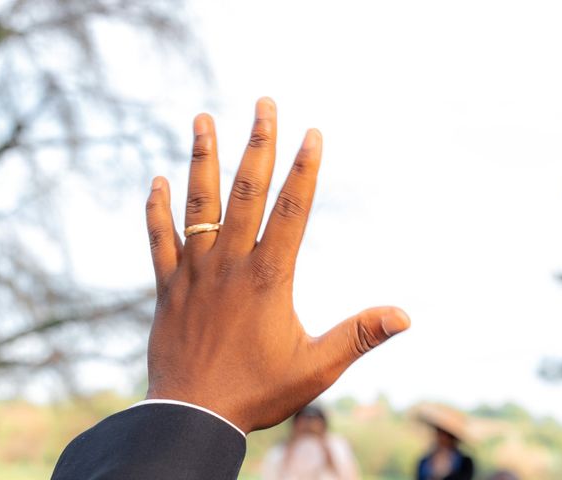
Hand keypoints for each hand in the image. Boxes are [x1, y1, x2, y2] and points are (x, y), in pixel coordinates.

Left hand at [144, 97, 409, 432]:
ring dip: (202, 158)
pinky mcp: (168, 286)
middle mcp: (230, 264)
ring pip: (198, 204)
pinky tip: (157, 179)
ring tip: (203, 118)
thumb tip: (404, 315)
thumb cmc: (257, 393)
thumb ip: (359, 336)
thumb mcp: (317, 367)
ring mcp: (195, 271)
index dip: (304, 169)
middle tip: (263, 103)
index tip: (312, 132)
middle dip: (258, 144)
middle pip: (245, 191)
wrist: (191, 417)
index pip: (291, 210)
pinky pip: (159, 239)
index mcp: (268, 277)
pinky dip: (156, 209)